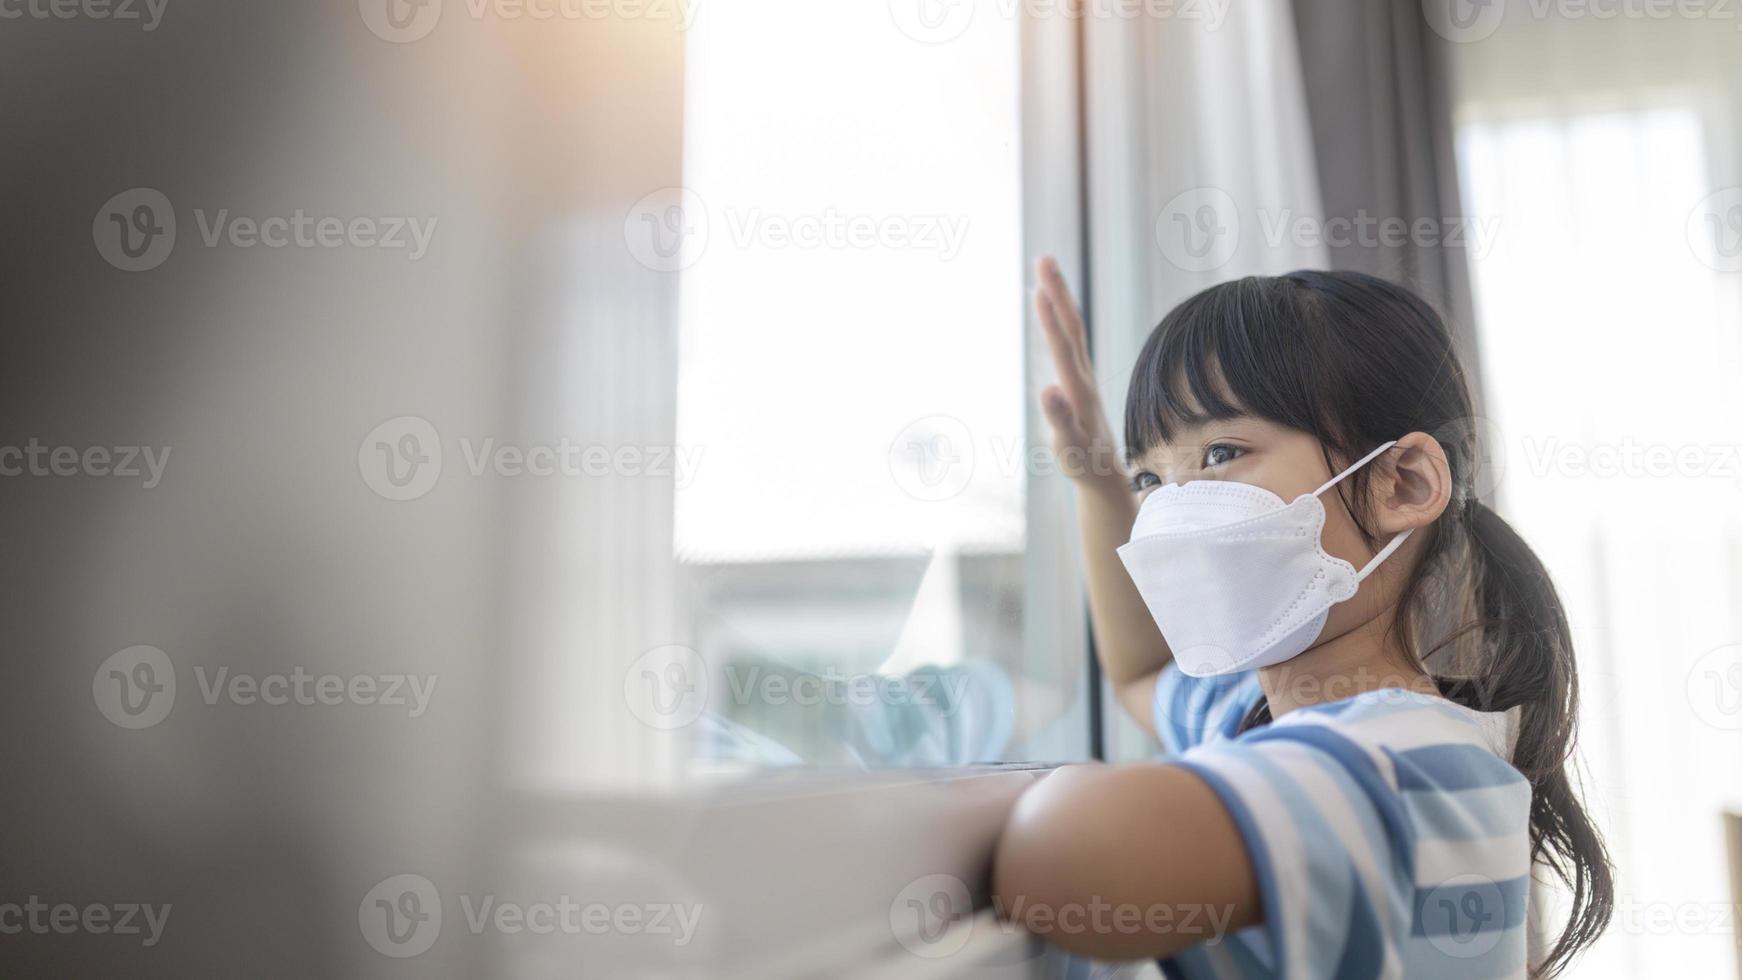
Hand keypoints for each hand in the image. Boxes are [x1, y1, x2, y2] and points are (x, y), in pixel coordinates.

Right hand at [1035, 256, 1125, 492]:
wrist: (1105, 476)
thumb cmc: (1084, 466)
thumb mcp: (1070, 447)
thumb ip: (1060, 419)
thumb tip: (1048, 389)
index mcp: (1078, 390)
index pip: (1062, 346)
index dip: (1050, 317)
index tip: (1039, 286)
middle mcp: (1083, 378)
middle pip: (1071, 326)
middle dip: (1058, 292)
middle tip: (1044, 258)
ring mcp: (1082, 378)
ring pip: (1072, 330)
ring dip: (1060, 299)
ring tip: (1046, 272)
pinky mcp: (1079, 383)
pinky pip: (1069, 341)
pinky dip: (1059, 319)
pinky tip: (1051, 310)